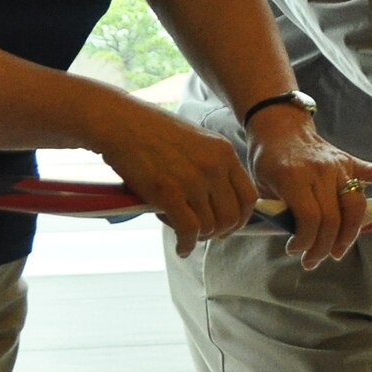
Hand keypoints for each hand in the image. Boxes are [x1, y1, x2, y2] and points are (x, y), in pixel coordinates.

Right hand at [90, 97, 259, 258]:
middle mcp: (214, 167)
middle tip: (207, 234)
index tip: (231, 225)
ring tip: (187, 234)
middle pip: (232, 216)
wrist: (121, 123)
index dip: (242, 217)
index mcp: (224, 153)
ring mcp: (192, 181)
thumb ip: (213, 165)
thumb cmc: (153, 131)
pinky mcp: (169, 193)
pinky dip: (186, 244)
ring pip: (210, 226)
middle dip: (222, 232)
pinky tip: (181, 247)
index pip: (249, 196)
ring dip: (200, 237)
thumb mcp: (198, 140)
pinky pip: (189, 230)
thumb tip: (220, 199)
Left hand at [247, 107, 371, 268]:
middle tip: (312, 261)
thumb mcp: (262, 187)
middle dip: (323, 247)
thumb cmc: (268, 159)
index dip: (304, 241)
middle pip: (333, 218)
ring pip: (355, 206)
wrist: (280, 126)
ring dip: (349, 234)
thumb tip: (296, 241)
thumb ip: (278, 212)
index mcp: (295, 177)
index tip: (294, 250)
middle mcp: (321, 172)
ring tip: (338, 251)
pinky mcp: (351, 161)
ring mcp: (339, 166)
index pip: (310, 218)